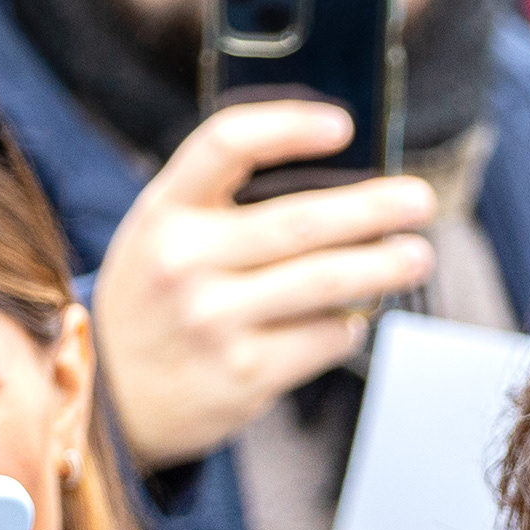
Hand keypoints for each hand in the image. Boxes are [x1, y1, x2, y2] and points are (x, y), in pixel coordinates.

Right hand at [91, 100, 436, 466]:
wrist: (109, 402)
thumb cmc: (154, 302)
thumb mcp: (160, 236)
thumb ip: (221, 202)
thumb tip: (337, 175)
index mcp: (164, 211)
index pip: (228, 143)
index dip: (290, 127)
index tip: (344, 127)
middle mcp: (184, 262)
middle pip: (301, 221)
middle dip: (374, 209)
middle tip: (420, 201)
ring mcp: (214, 322)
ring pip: (327, 283)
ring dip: (384, 267)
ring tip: (416, 257)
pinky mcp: (245, 375)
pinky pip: (323, 337)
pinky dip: (348, 325)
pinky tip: (350, 317)